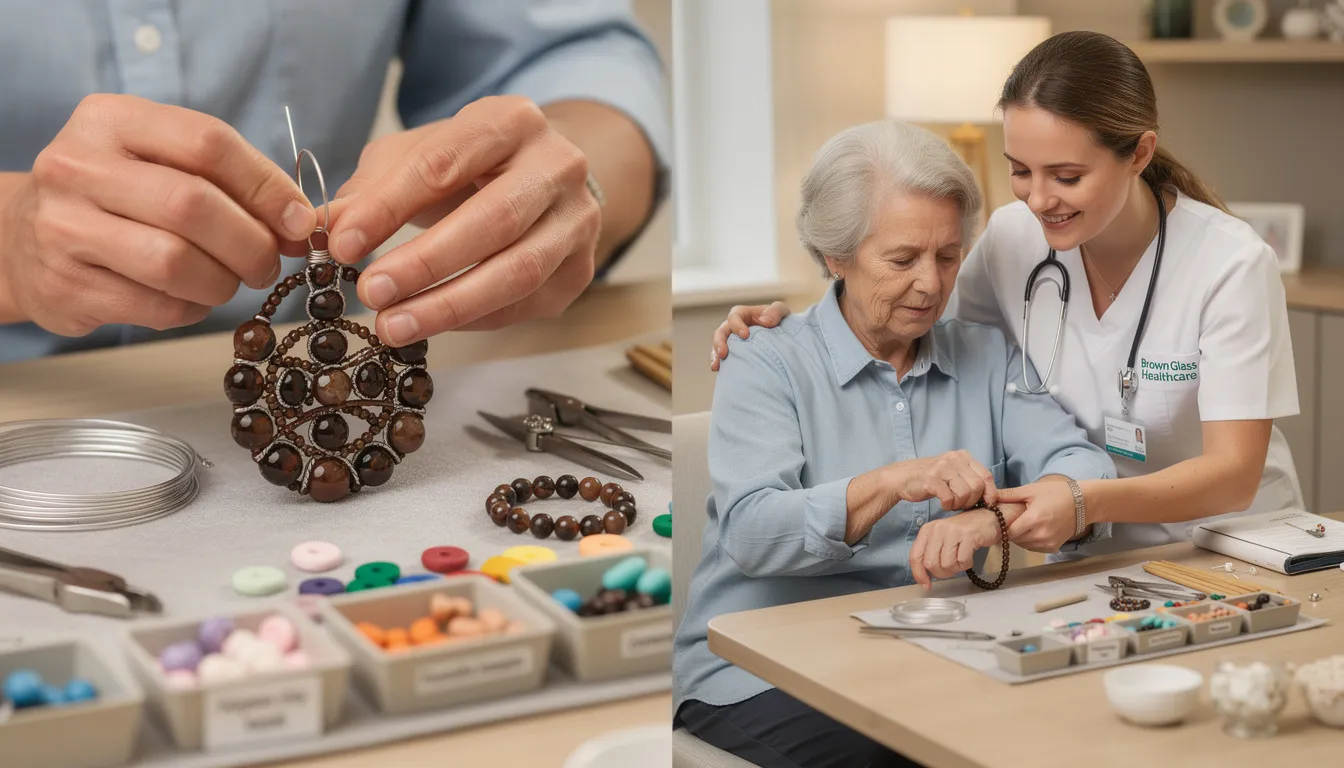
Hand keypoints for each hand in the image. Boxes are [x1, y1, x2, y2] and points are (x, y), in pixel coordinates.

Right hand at [0, 94, 315, 334]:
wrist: (23, 239)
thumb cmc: (116, 196)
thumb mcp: (160, 161)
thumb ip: (228, 179)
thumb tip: (300, 223)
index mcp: (110, 121)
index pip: (208, 143)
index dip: (267, 187)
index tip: (299, 221)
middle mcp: (77, 167)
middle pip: (193, 206)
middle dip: (251, 243)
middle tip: (267, 262)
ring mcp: (64, 228)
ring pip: (175, 262)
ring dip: (223, 281)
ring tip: (230, 281)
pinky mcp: (66, 286)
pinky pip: (156, 306)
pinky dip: (191, 308)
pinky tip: (189, 296)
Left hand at [328, 95, 601, 344]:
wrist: (540, 181)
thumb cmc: (467, 166)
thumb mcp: (413, 158)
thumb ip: (369, 191)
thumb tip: (318, 230)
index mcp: (512, 121)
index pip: (444, 164)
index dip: (388, 207)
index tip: (341, 244)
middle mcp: (558, 166)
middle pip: (494, 220)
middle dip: (425, 262)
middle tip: (370, 292)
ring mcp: (578, 221)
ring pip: (518, 271)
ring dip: (449, 304)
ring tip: (393, 326)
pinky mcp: (580, 270)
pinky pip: (525, 303)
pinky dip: (473, 319)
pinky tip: (431, 324)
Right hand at [710, 302, 789, 370]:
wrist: (782, 336)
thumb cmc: (779, 320)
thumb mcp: (781, 312)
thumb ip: (776, 311)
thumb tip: (765, 321)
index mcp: (743, 314)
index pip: (734, 317)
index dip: (737, 325)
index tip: (745, 335)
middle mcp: (733, 327)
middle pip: (721, 332)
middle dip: (720, 342)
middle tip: (723, 353)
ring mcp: (731, 341)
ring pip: (717, 346)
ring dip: (715, 355)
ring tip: (716, 366)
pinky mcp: (732, 353)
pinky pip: (722, 358)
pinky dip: (719, 364)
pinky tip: (719, 371)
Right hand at [891, 451, 999, 510]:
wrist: (903, 477)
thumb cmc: (932, 478)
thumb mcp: (954, 472)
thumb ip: (971, 478)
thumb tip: (992, 496)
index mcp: (963, 456)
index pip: (986, 475)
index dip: (991, 493)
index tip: (988, 503)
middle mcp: (954, 459)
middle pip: (977, 487)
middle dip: (972, 501)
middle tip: (961, 504)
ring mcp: (942, 468)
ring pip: (964, 494)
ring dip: (959, 504)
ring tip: (951, 503)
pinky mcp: (931, 479)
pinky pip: (949, 498)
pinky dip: (947, 505)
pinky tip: (942, 503)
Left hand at [908, 509, 1001, 589]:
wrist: (986, 519)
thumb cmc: (962, 532)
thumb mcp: (940, 539)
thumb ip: (930, 554)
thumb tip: (924, 578)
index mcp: (927, 530)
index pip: (915, 556)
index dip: (919, 574)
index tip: (926, 585)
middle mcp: (937, 529)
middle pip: (931, 563)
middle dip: (942, 573)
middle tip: (951, 569)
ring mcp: (952, 531)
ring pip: (946, 564)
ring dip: (956, 568)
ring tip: (961, 559)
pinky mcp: (968, 536)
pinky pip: (962, 561)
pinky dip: (966, 564)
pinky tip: (969, 556)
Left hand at [997, 480, 1079, 551]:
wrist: (1083, 503)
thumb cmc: (1056, 493)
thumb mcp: (1031, 490)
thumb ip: (1009, 495)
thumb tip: (990, 497)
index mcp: (1033, 519)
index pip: (1008, 532)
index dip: (1001, 527)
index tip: (999, 520)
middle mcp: (1041, 534)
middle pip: (1015, 539)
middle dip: (1010, 530)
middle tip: (1011, 519)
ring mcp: (1048, 543)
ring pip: (1024, 545)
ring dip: (1020, 536)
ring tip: (1023, 523)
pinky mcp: (1054, 547)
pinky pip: (1034, 547)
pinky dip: (1030, 541)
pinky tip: (1033, 529)